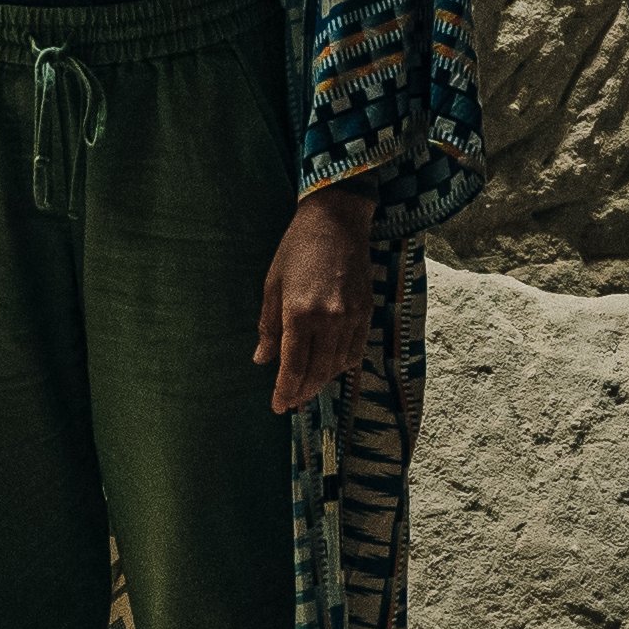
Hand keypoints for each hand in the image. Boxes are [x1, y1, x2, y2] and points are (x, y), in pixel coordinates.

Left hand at [253, 180, 379, 417]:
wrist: (336, 221)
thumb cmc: (297, 249)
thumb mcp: (273, 285)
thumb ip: (268, 326)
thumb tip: (262, 359)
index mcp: (299, 313)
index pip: (293, 366)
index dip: (285, 391)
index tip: (277, 407)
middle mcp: (328, 320)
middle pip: (317, 372)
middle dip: (303, 391)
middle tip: (291, 402)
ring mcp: (351, 317)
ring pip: (337, 365)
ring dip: (322, 380)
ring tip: (307, 387)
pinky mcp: (366, 311)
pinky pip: (355, 350)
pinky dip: (341, 364)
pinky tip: (329, 366)